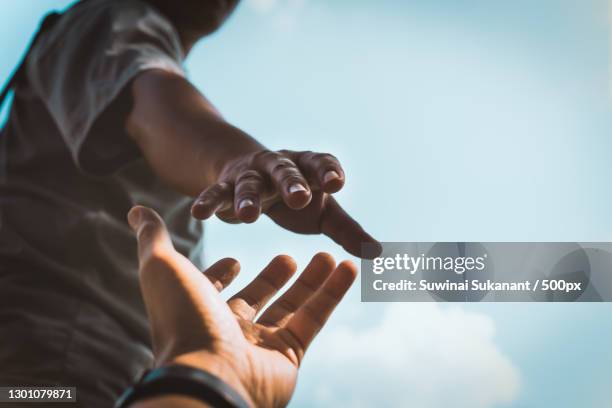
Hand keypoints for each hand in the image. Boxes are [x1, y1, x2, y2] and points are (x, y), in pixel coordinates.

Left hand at [127, 206, 356, 407]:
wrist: (209, 374)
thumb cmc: (183, 318)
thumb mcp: (162, 267)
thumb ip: (153, 237)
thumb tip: (136, 209)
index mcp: (198, 310)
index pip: (212, 289)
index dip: (222, 275)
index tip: (235, 260)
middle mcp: (228, 329)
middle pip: (257, 297)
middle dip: (273, 277)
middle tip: (289, 257)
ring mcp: (260, 345)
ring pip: (292, 307)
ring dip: (312, 280)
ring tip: (329, 254)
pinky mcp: (289, 356)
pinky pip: (314, 319)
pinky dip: (332, 293)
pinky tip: (347, 267)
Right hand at [190, 149, 380, 257]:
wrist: (252, 175)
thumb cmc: (297, 197)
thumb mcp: (324, 212)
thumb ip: (348, 231)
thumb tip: (378, 254)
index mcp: (309, 169)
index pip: (321, 164)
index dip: (328, 171)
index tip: (337, 183)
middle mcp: (280, 167)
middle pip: (286, 171)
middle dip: (292, 183)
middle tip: (300, 198)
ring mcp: (251, 175)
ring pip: (249, 184)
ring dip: (248, 198)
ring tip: (248, 217)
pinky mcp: (225, 186)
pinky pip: (216, 193)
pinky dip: (208, 201)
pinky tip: (198, 213)